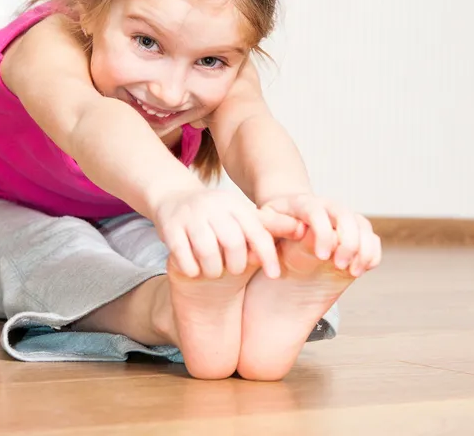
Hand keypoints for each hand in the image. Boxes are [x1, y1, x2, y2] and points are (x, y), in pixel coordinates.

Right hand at [153, 189, 303, 279]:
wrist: (173, 197)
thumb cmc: (216, 215)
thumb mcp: (243, 216)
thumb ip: (271, 225)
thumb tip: (303, 230)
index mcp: (235, 205)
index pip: (258, 232)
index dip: (268, 255)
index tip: (274, 275)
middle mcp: (214, 207)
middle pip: (233, 243)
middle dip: (236, 264)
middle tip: (234, 271)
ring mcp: (190, 216)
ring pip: (207, 250)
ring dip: (213, 269)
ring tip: (214, 273)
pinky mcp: (170, 227)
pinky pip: (183, 254)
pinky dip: (191, 268)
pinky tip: (194, 271)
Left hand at [262, 194, 381, 276]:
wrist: (287, 215)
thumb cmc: (273, 222)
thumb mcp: (264, 223)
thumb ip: (273, 228)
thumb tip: (293, 235)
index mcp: (302, 204)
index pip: (317, 212)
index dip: (323, 233)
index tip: (322, 257)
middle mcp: (327, 206)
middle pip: (346, 216)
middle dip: (348, 242)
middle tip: (340, 265)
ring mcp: (343, 217)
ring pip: (363, 225)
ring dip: (363, 249)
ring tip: (353, 272)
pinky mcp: (355, 231)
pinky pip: (372, 238)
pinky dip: (372, 253)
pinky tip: (361, 269)